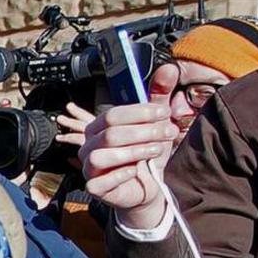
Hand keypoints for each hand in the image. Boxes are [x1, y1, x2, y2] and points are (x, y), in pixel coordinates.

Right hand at [77, 95, 184, 226]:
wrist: (147, 187)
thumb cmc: (147, 155)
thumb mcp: (156, 124)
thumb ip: (159, 97)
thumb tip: (169, 69)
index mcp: (99, 127)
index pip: (113, 114)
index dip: (139, 113)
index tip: (164, 113)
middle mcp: (89, 145)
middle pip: (111, 133)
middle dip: (144, 132)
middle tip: (168, 132)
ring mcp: (89, 167)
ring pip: (103, 154)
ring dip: (135, 150)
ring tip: (156, 150)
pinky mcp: (94, 188)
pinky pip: (101, 181)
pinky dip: (122, 174)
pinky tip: (137, 170)